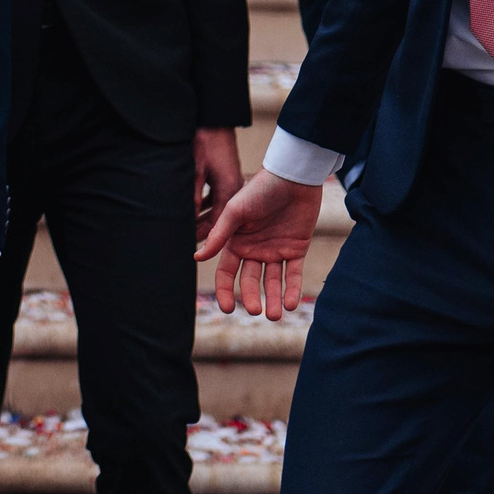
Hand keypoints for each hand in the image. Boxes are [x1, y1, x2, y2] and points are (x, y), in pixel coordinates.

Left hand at [193, 127, 244, 247]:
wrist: (215, 119)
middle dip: (200, 230)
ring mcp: (231, 184)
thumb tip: (188, 216)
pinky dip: (202, 206)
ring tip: (182, 229)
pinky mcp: (226, 178)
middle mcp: (234, 191)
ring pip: (214, 210)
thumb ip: (193, 194)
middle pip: (216, 220)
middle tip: (183, 242)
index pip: (218, 224)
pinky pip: (214, 199)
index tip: (189, 248)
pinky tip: (190, 210)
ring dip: (200, 218)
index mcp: (230, 191)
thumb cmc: (207, 141)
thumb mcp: (196, 169)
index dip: (204, 237)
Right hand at [198, 169, 322, 320]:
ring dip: (273, 299)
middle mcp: (254, 249)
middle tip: (255, 311)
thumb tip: (197, 258)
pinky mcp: (296, 249)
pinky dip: (292, 290)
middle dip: (252, 298)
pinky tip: (291, 303)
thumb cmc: (260, 190)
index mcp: (236, 242)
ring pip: (272, 282)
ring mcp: (276, 250)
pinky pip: (293, 274)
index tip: (227, 308)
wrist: (293, 177)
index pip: (227, 273)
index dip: (226, 291)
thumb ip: (220, 235)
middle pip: (250, 281)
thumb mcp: (235, 211)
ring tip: (275, 315)